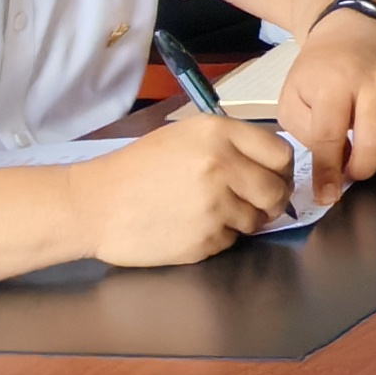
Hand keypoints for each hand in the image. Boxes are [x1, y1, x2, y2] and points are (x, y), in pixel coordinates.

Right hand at [74, 113, 291, 266]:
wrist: (93, 205)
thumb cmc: (138, 169)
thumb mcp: (186, 136)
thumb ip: (233, 145)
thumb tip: (275, 166)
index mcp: (219, 133)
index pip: (282, 154)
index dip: (281, 170)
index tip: (272, 177)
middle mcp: (222, 166)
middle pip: (277, 191)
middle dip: (270, 200)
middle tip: (252, 202)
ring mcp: (215, 205)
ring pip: (257, 220)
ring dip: (242, 220)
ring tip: (207, 211)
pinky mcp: (204, 239)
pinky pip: (230, 240)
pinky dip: (217, 237)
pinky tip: (190, 226)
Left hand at [276, 11, 375, 182]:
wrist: (353, 32)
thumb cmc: (319, 71)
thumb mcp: (292, 97)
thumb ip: (306, 133)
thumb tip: (331, 164)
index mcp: (334, 84)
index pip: (331, 137)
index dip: (328, 172)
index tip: (326, 194)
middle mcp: (373, 83)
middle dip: (362, 169)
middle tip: (350, 172)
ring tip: (375, 160)